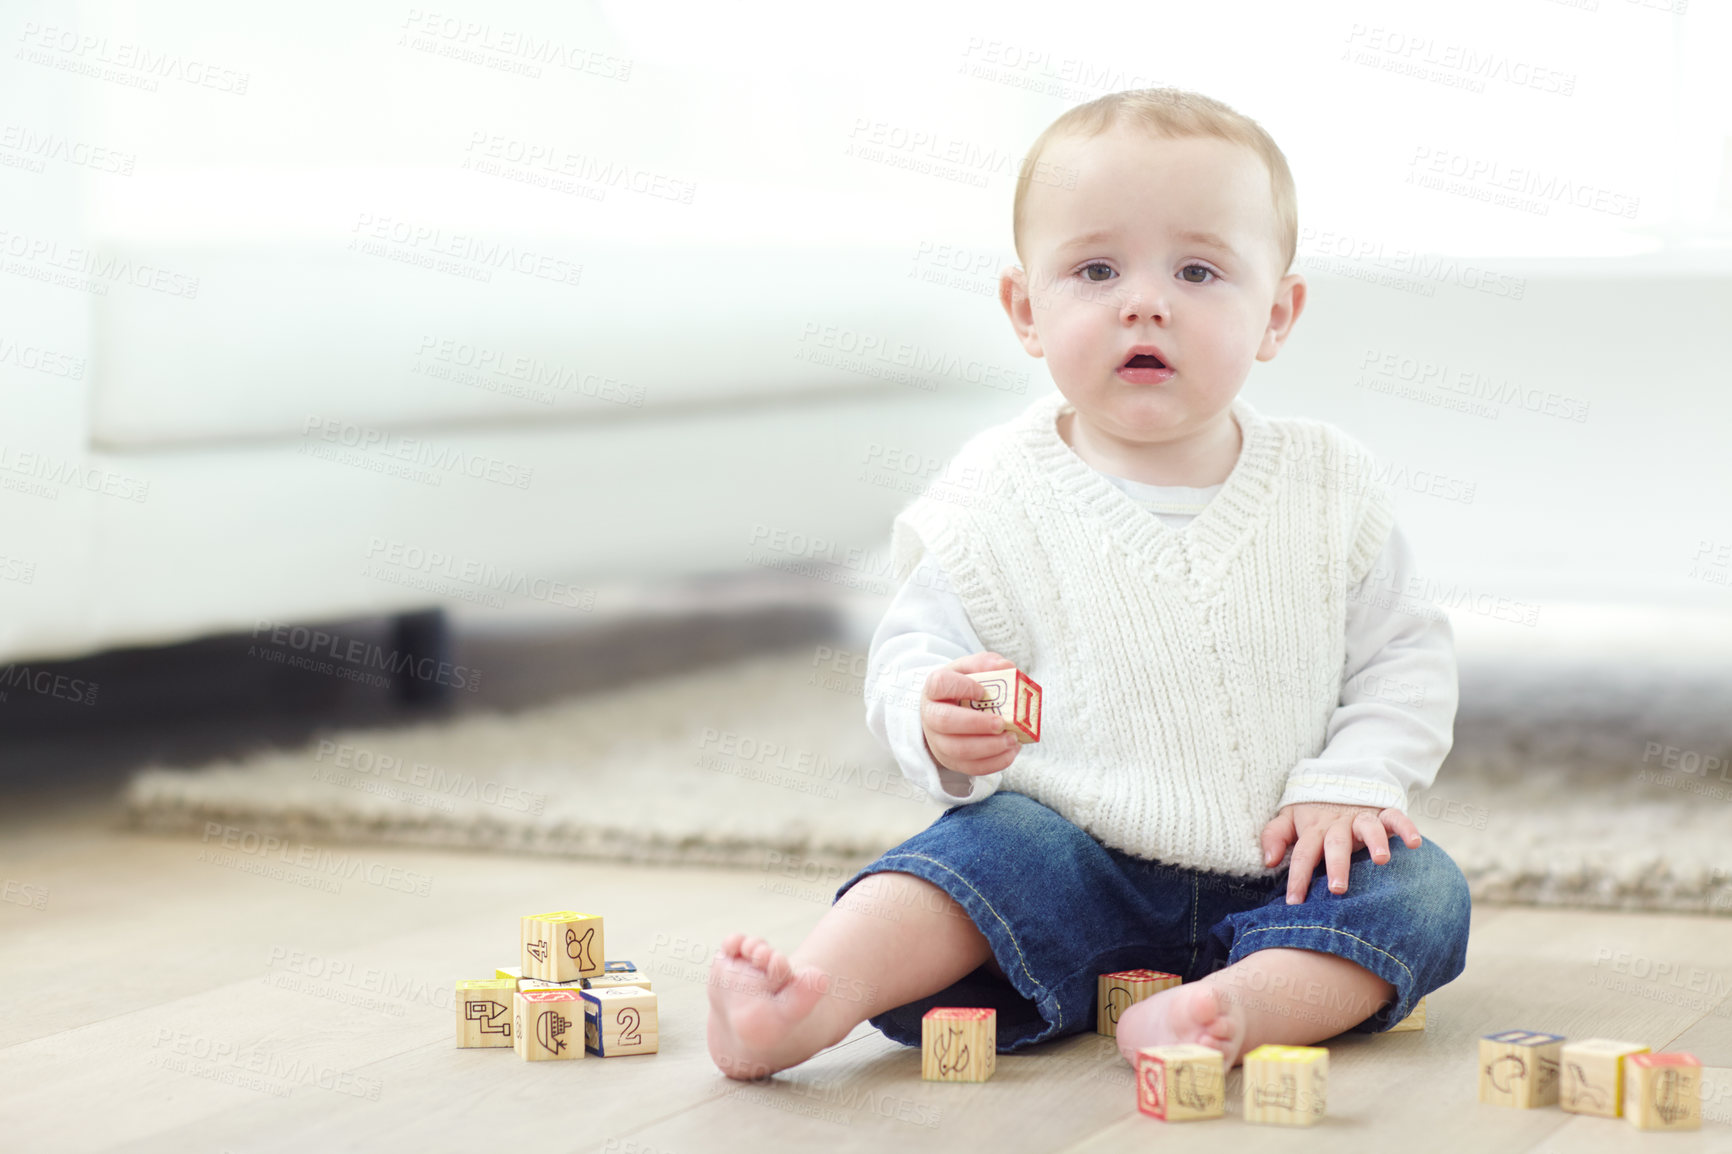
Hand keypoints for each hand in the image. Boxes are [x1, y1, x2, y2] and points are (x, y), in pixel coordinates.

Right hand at [920, 651, 1021, 777]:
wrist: (947, 710)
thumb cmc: (961, 687)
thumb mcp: (970, 669)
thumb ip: (987, 663)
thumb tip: (1007, 667)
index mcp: (934, 689)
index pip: (940, 685)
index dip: (962, 687)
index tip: (982, 691)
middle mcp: (930, 716)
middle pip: (945, 722)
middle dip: (976, 724)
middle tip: (1001, 723)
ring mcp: (938, 742)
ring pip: (958, 750)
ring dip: (989, 747)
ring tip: (1012, 739)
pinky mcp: (951, 761)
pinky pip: (970, 768)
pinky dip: (994, 763)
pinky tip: (1010, 751)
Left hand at [1260, 802, 1421, 903]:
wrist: (1338, 779)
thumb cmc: (1312, 811)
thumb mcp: (1288, 818)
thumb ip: (1275, 836)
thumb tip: (1269, 860)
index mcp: (1314, 828)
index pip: (1303, 853)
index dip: (1298, 877)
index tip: (1294, 902)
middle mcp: (1338, 823)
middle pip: (1335, 844)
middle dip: (1336, 865)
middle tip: (1337, 889)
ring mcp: (1361, 816)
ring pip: (1368, 827)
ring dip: (1375, 842)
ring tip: (1381, 860)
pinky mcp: (1382, 811)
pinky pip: (1396, 816)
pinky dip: (1406, 827)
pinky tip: (1414, 842)